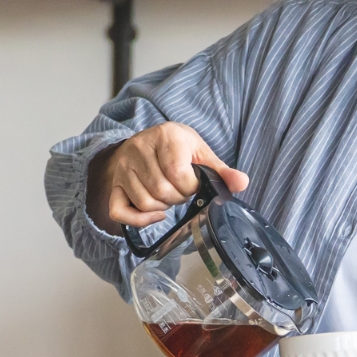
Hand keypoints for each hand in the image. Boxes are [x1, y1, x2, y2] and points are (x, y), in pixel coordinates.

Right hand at [89, 122, 248, 231]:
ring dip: (162, 207)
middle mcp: (139, 148)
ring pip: (144, 202)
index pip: (178, 173)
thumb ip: (221, 170)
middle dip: (178, 198)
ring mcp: (123, 167)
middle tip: (182, 190)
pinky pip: (120, 211)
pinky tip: (155, 214)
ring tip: (170, 195)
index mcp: (165, 136)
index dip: (191, 187)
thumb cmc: (178, 147)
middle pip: (161, 191)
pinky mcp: (114, 184)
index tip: (194, 183)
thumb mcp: (201, 152)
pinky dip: (139, 220)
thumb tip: (242, 183)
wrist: (149, 139)